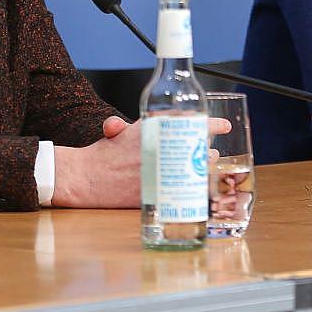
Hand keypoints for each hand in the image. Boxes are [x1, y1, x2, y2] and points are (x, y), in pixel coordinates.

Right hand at [52, 114, 229, 207]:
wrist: (86, 179)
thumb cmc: (104, 155)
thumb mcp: (121, 132)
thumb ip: (140, 126)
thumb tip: (158, 120)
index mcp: (154, 130)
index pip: (192, 122)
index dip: (213, 124)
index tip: (224, 125)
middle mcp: (162, 149)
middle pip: (200, 146)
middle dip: (205, 148)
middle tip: (206, 150)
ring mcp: (163, 171)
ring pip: (198, 166)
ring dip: (202, 165)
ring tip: (199, 167)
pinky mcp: (160, 192)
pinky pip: (188, 188)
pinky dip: (194, 186)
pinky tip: (195, 186)